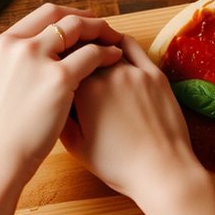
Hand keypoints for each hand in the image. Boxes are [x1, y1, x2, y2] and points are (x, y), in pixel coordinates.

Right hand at [0, 3, 122, 189]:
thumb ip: (12, 72)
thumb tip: (28, 66)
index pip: (36, 17)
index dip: (61, 17)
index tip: (76, 23)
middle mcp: (15, 45)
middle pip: (56, 14)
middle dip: (81, 17)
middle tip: (99, 26)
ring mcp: (37, 58)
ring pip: (76, 28)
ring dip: (97, 29)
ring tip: (111, 38)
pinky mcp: (59, 77)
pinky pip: (92, 54)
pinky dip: (107, 52)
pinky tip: (116, 57)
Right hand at [60, 35, 205, 203]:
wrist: (162, 172)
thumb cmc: (119, 166)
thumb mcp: (78, 148)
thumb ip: (61, 119)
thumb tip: (53, 101)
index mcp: (86, 91)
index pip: (64, 63)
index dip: (56, 62)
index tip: (52, 65)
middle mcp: (109, 75)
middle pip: (84, 51)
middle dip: (73, 52)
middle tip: (67, 55)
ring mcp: (134, 72)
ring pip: (107, 46)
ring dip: (95, 45)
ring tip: (87, 48)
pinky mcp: (155, 75)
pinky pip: (133, 48)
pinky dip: (119, 42)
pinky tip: (113, 46)